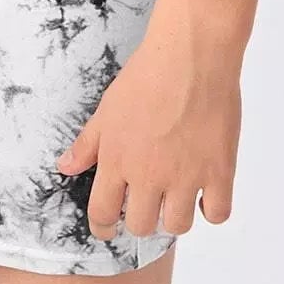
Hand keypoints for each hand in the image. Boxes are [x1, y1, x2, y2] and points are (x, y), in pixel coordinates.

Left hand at [54, 21, 242, 241]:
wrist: (191, 54)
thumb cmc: (146, 75)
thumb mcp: (107, 108)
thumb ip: (87, 144)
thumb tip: (64, 168)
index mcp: (118, 161)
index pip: (103, 215)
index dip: (103, 228)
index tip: (109, 229)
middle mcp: (150, 175)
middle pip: (142, 226)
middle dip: (141, 220)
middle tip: (148, 202)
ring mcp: (186, 176)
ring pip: (178, 225)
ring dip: (175, 216)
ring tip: (176, 195)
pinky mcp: (219, 170)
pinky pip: (217, 213)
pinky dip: (211, 209)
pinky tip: (205, 192)